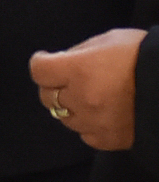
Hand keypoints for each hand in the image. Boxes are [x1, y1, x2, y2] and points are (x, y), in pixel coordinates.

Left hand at [30, 28, 145, 151]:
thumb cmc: (143, 56)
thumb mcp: (108, 41)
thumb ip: (79, 53)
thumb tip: (61, 62)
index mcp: (79, 70)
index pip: (39, 71)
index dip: (41, 63)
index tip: (47, 60)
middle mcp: (83, 98)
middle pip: (47, 97)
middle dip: (55, 86)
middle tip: (68, 80)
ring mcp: (96, 122)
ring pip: (65, 118)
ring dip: (72, 107)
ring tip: (90, 97)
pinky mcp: (111, 140)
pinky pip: (86, 136)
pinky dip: (89, 126)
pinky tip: (101, 115)